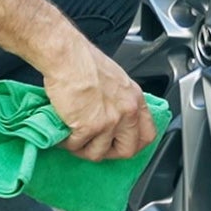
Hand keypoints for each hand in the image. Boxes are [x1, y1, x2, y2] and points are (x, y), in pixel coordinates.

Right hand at [42, 38, 155, 160]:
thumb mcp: (116, 81)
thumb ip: (120, 101)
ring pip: (98, 153)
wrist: (68, 57)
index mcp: (135, 99)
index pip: (147, 134)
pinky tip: (63, 131)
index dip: (134, 144)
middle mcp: (127, 111)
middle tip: (94, 146)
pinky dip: (67, 142)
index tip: (121, 145)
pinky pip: (77, 146)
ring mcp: (109, 121)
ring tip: (73, 137)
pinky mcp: (88, 126)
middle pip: (128, 150)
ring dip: (83, 149)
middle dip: (109, 153)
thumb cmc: (86, 62)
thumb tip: (114, 117)